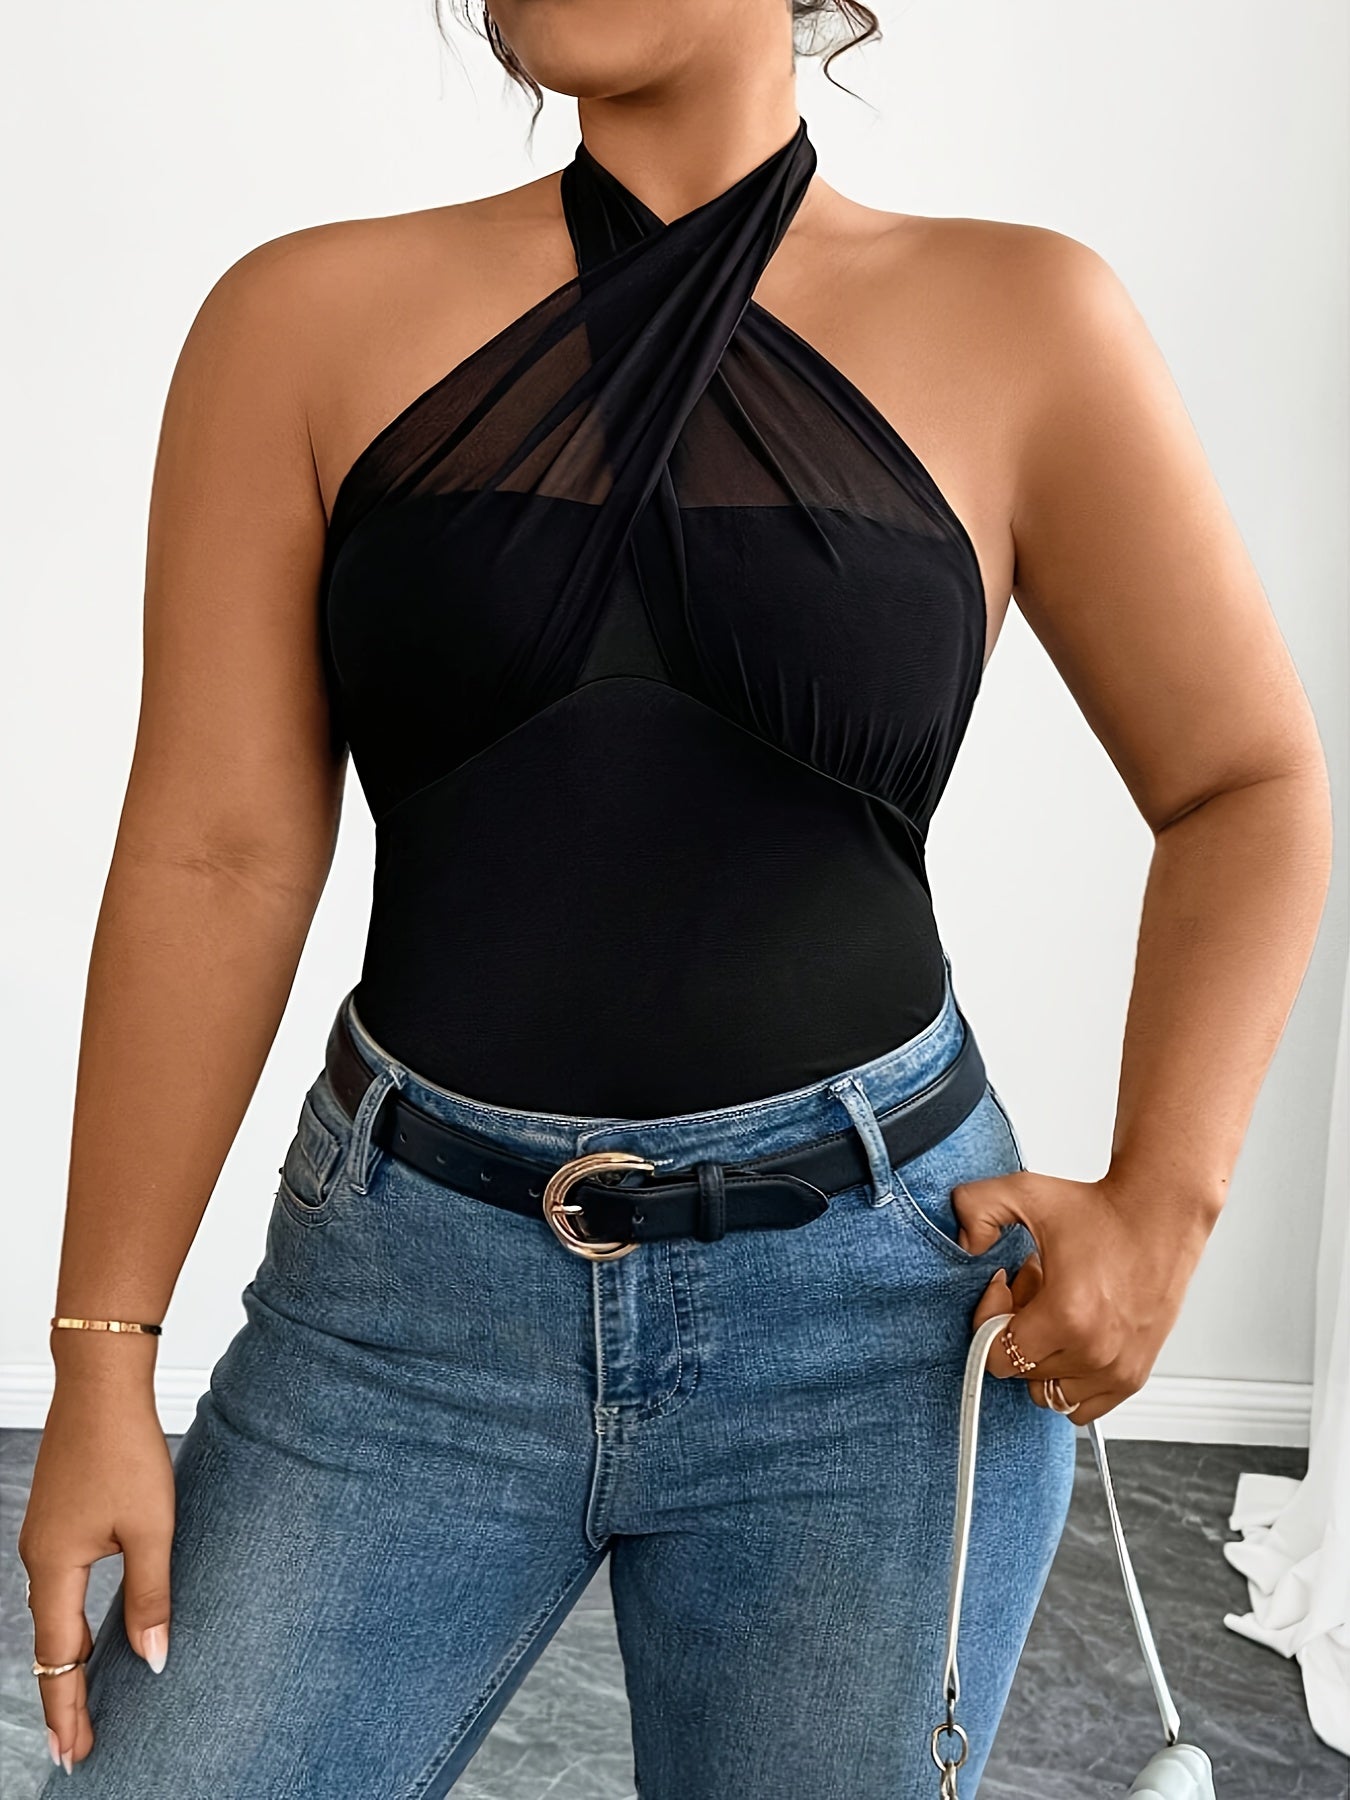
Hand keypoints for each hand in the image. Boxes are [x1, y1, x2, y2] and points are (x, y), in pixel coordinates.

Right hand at [18, 1377, 175, 1771]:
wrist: (100, 1383)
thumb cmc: (126, 1448)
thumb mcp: (151, 1528)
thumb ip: (150, 1597)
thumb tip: (153, 1661)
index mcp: (55, 1568)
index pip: (59, 1660)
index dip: (68, 1709)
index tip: (75, 1754)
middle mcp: (38, 1558)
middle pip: (49, 1645)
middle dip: (64, 1696)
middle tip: (79, 1744)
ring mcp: (43, 1536)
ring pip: (53, 1615)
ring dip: (69, 1660)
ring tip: (86, 1700)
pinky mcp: (57, 1517)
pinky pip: (59, 1587)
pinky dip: (70, 1623)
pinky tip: (88, 1631)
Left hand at [954, 1168, 1211, 1425]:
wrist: (1160, 1212)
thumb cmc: (1100, 1208)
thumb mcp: (1026, 1193)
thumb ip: (976, 1208)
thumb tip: (964, 1243)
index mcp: (1068, 1316)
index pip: (996, 1357)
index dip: (989, 1319)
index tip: (1006, 1285)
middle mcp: (1096, 1352)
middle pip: (1021, 1370)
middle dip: (1017, 1329)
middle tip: (1036, 1288)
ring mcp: (1118, 1369)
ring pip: (1048, 1392)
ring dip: (1043, 1356)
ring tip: (1057, 1311)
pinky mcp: (1134, 1376)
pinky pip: (1080, 1406)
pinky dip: (1068, 1378)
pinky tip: (1074, 1334)